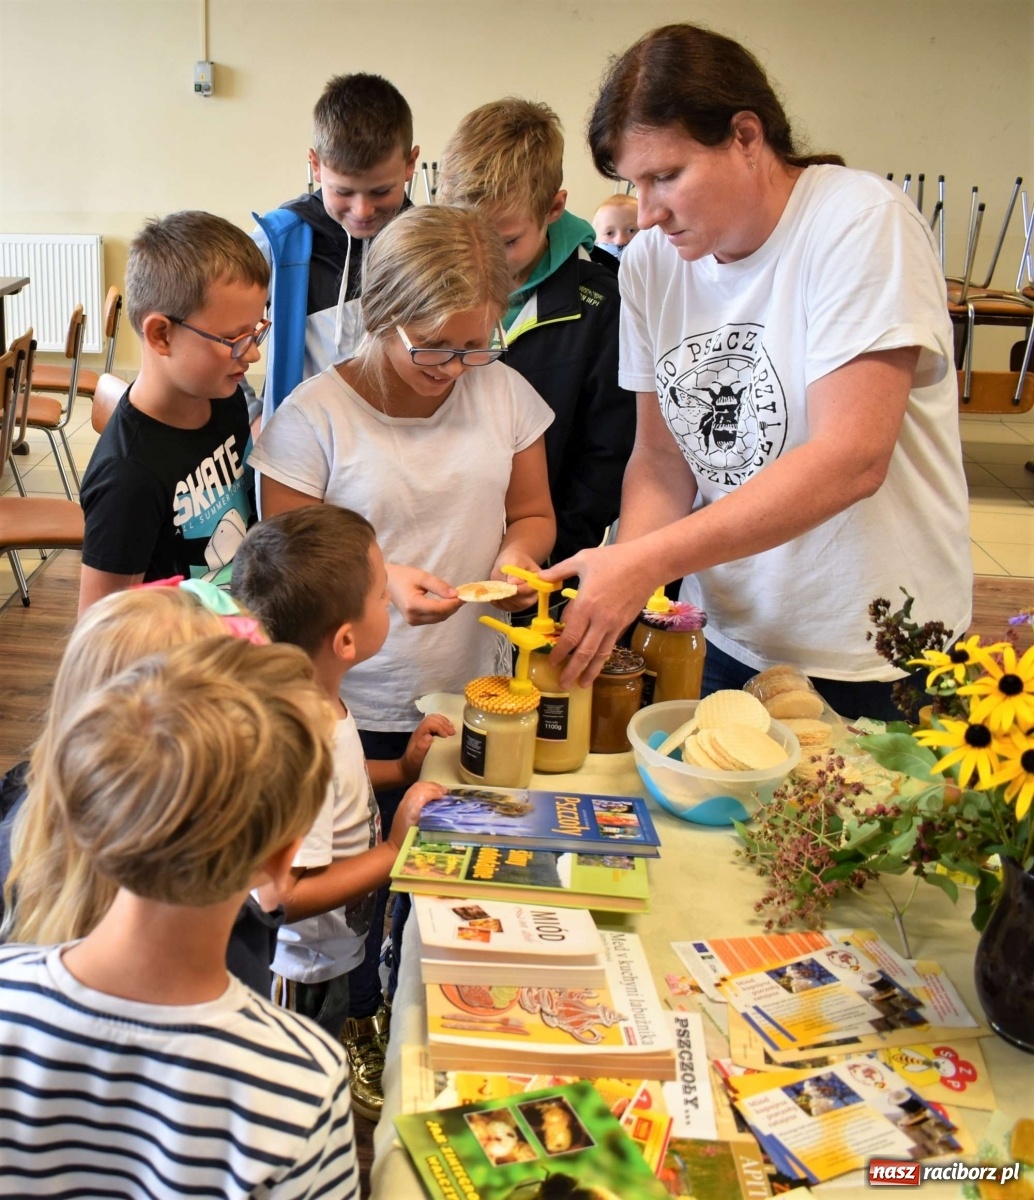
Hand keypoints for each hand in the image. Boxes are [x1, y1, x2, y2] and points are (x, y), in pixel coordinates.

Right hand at [387, 563, 461, 625]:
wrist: (388, 582)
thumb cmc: (403, 576)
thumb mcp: (422, 577)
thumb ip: (439, 586)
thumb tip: (456, 594)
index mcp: (413, 605)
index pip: (439, 609)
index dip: (453, 604)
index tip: (463, 595)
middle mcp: (413, 617)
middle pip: (440, 616)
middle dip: (453, 607)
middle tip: (463, 596)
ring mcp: (413, 621)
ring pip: (438, 619)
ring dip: (449, 610)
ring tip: (456, 598)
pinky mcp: (414, 621)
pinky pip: (433, 619)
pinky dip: (442, 612)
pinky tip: (446, 603)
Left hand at [387, 780, 445, 851]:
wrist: (396, 848)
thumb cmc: (412, 844)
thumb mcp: (424, 833)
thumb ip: (432, 818)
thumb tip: (443, 806)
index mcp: (411, 811)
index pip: (422, 794)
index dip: (434, 792)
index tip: (445, 796)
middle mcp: (406, 804)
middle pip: (419, 787)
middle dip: (433, 786)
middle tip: (445, 792)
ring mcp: (403, 803)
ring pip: (416, 787)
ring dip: (429, 786)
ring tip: (440, 792)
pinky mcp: (403, 805)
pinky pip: (413, 791)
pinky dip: (424, 789)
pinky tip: (432, 795)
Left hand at [398, 714, 455, 783]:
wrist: (407, 769)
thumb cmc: (412, 765)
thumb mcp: (415, 759)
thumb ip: (421, 748)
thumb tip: (429, 736)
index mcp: (418, 735)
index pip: (429, 723)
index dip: (439, 726)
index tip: (446, 736)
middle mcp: (420, 731)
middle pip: (431, 718)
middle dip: (443, 723)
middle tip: (452, 733)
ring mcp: (423, 731)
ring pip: (433, 719)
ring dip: (444, 722)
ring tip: (452, 730)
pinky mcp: (427, 734)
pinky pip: (435, 723)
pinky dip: (443, 724)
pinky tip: (448, 730)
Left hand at [489, 549, 542, 612]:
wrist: (510, 562)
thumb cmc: (513, 559)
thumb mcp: (512, 560)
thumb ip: (513, 570)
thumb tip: (513, 583)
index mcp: (538, 580)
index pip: (530, 590)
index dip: (518, 590)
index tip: (506, 585)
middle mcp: (534, 594)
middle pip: (524, 602)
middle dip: (509, 596)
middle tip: (498, 588)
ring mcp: (525, 601)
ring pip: (514, 607)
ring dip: (502, 599)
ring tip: (495, 589)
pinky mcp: (516, 606)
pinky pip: (506, 608)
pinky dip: (498, 603)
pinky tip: (494, 594)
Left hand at [539, 543, 655, 688]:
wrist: (648, 563)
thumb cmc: (614, 559)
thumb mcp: (582, 559)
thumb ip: (559, 571)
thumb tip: (539, 577)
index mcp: (586, 605)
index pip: (570, 637)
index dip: (559, 652)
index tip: (552, 662)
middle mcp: (600, 620)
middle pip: (584, 652)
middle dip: (572, 670)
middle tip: (563, 684)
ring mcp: (614, 624)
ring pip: (601, 654)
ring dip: (590, 671)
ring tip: (582, 684)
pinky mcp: (624, 624)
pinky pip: (610, 645)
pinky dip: (602, 658)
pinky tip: (597, 664)